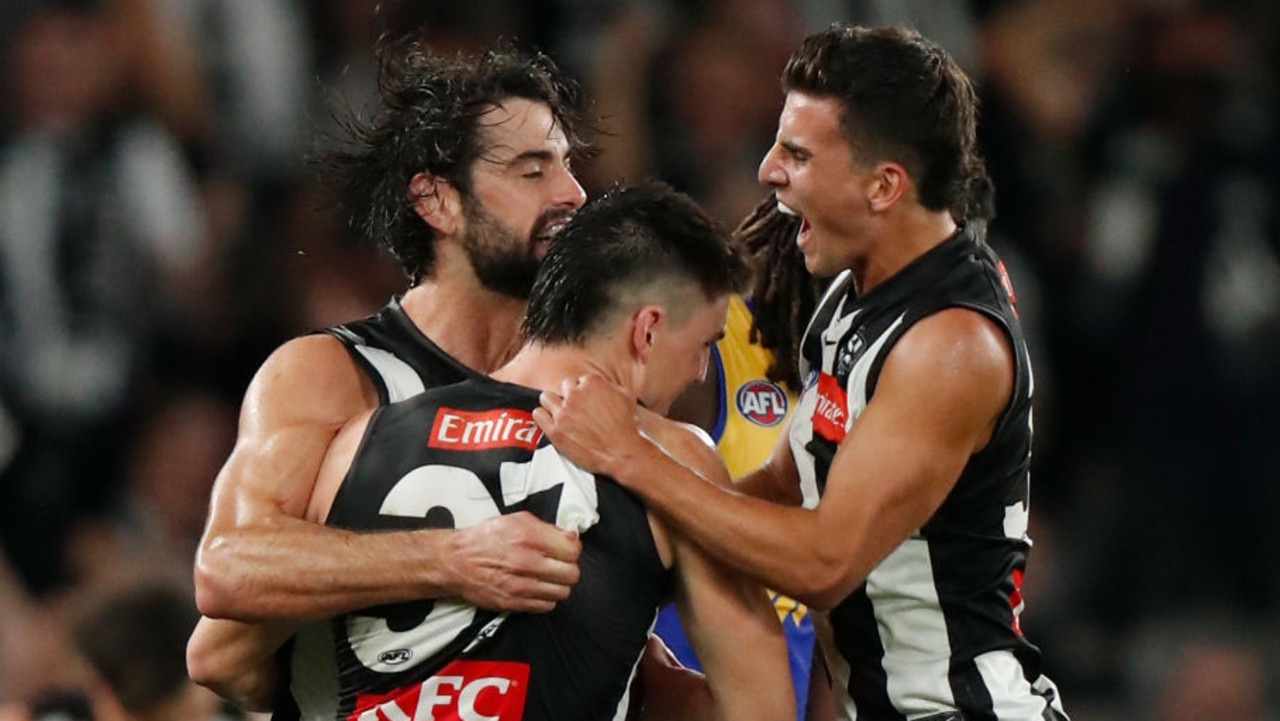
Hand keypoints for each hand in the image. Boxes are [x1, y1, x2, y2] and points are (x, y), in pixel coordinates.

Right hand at [445, 511, 580, 612]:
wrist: (456, 561)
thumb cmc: (484, 539)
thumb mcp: (516, 520)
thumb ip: (546, 528)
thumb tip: (569, 537)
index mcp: (529, 537)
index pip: (572, 550)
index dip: (572, 550)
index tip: (567, 550)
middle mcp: (526, 562)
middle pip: (571, 574)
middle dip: (568, 568)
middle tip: (560, 564)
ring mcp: (520, 585)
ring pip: (562, 592)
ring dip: (559, 585)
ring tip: (549, 577)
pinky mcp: (513, 603)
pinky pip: (546, 606)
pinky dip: (547, 598)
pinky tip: (538, 588)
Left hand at [534, 374, 645, 478]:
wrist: (622, 452)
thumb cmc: (626, 428)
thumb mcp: (626, 397)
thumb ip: (611, 386)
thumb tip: (605, 385)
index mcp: (592, 383)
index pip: (580, 380)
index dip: (583, 391)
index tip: (586, 399)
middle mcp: (575, 395)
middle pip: (564, 386)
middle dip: (569, 396)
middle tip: (576, 408)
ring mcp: (563, 412)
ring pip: (546, 397)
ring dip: (552, 403)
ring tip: (559, 412)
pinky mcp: (555, 430)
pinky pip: (538, 414)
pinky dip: (542, 416)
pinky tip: (549, 420)